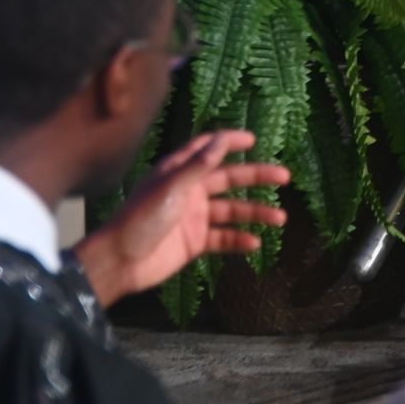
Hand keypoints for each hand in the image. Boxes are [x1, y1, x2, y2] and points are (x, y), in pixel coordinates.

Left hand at [75, 130, 287, 305]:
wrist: (120, 263)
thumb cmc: (140, 219)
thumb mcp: (169, 188)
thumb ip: (197, 166)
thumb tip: (222, 140)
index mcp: (179, 172)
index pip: (208, 149)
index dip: (229, 142)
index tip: (253, 140)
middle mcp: (190, 191)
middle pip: (229, 179)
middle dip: (257, 177)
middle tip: (284, 177)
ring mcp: (194, 217)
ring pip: (232, 210)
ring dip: (255, 213)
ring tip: (280, 219)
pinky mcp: (195, 242)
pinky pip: (223, 238)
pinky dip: (239, 240)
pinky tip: (254, 244)